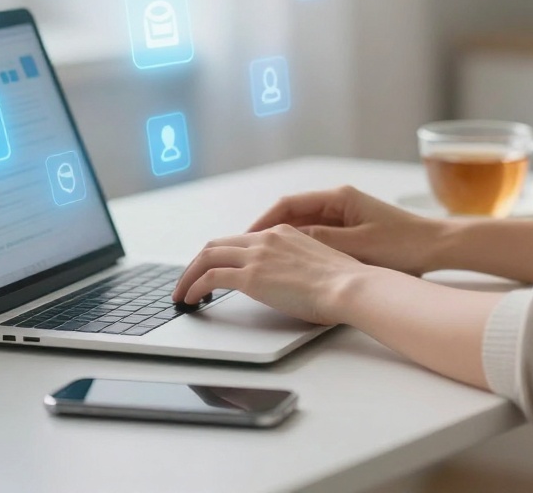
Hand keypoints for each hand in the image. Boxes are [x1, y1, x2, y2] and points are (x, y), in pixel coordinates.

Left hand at [170, 225, 373, 325]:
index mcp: (282, 233)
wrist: (350, 287)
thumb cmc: (343, 284)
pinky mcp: (251, 276)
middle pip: (217, 244)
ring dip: (189, 276)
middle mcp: (266, 239)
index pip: (240, 240)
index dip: (221, 255)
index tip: (213, 269)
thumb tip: (289, 283)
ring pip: (207, 257)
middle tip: (189, 280)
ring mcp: (257, 256)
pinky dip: (195, 287)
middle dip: (197, 263)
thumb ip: (296, 266)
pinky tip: (191, 299)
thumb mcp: (317, 265)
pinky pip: (210, 278)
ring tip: (182, 293)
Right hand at [248, 185, 447, 276]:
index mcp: (339, 198)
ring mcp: (345, 216)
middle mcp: (339, 202)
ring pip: (303, 226)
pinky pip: (318, 237)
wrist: (438, 247)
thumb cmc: (405, 244)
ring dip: (283, 241)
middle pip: (292, 214)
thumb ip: (324, 240)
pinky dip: (302, 248)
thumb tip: (289, 238)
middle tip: (245, 250)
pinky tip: (291, 264)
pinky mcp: (352, 231)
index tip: (247, 237)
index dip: (263, 221)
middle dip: (267, 231)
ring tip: (261, 259)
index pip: (289, 204)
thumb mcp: (360, 245)